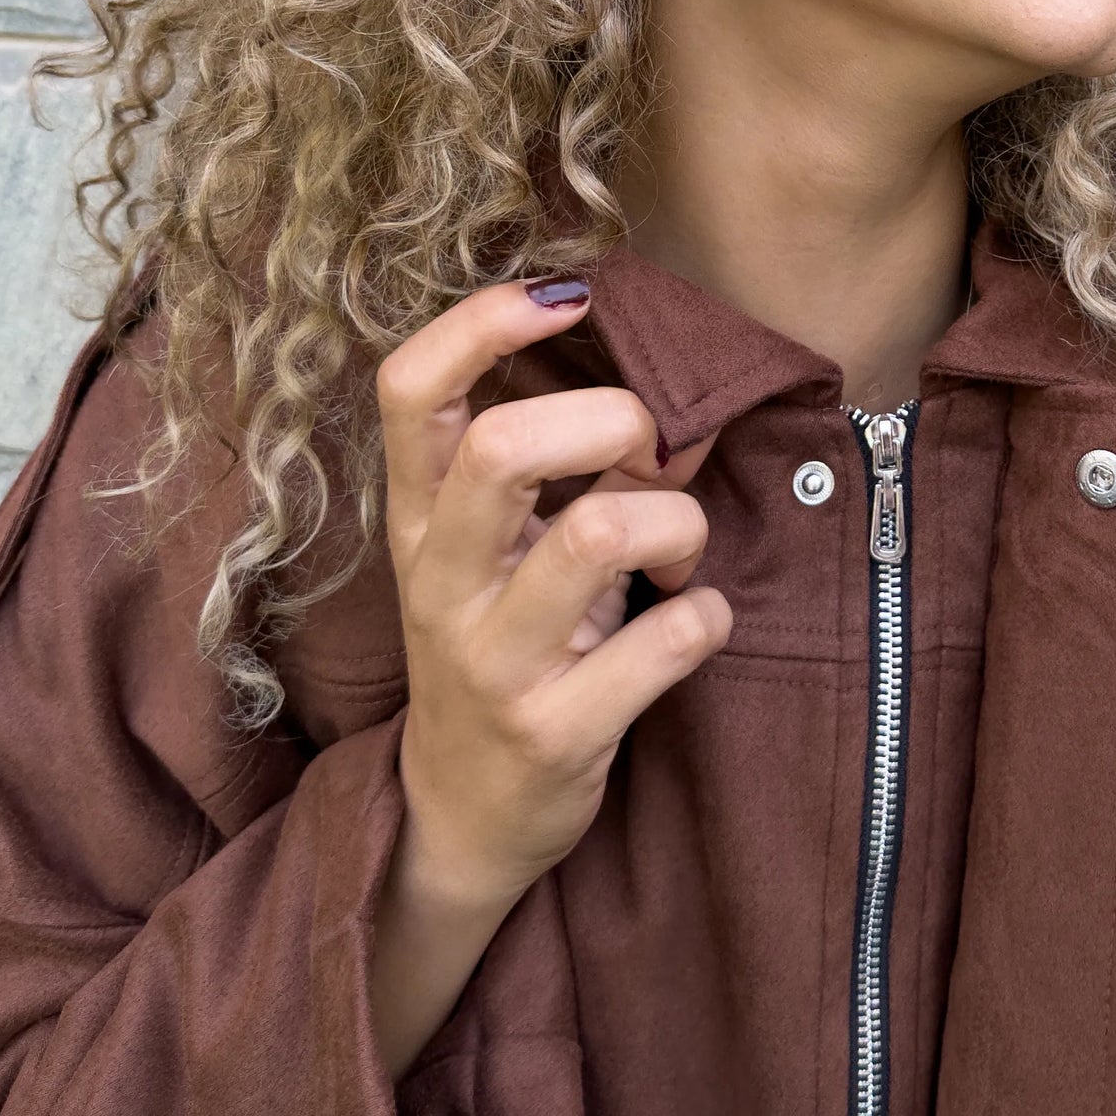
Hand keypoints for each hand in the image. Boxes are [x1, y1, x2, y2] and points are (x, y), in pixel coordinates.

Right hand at [376, 278, 728, 920]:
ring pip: (596, 532)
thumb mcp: (499, 553)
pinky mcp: (555, 732)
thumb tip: (675, 420)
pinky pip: (666, 640)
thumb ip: (568, 472)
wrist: (463, 818)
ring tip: (679, 553)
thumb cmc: (500, 646)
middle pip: (502, 446)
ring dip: (675, 521)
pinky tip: (695, 622)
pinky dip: (706, 616)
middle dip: (610, 420)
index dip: (483, 322)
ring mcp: (493, 662)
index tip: (566, 297)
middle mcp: (441, 583)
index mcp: (417, 520)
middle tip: (650, 456)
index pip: (409, 389)